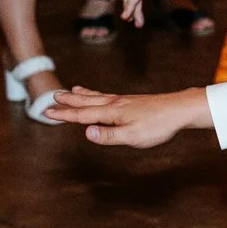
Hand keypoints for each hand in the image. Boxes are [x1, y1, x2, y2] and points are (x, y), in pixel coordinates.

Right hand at [42, 85, 211, 146]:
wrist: (179, 110)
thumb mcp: (133, 136)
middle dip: (68, 102)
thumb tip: (86, 133)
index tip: (47, 113)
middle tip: (51, 98)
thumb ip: (109, 135)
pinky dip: (96, 95)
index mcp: (112, 113)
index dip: (64, 115)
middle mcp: (115, 104)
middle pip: (86, 102)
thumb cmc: (158, 125)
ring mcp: (123, 101)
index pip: (83, 115)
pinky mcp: (132, 101)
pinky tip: (99, 96)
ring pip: (96, 97)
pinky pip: (107, 96)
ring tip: (70, 91)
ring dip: (81, 96)